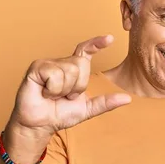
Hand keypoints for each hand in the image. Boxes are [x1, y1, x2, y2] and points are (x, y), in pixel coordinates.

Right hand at [9, 35, 130, 138]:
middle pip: (81, 65)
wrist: (41, 125)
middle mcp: (62, 62)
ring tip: (53, 95)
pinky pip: (55, 74)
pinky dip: (53, 89)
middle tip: (65, 96)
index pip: (86, 51)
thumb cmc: (60, 114)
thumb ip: (105, 103)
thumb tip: (127, 99)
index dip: (97, 43)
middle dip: (77, 86)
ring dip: (64, 90)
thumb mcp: (87, 109)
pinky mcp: (37, 67)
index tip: (110, 39)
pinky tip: (45, 92)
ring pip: (70, 70)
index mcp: (74, 69)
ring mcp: (48, 63)